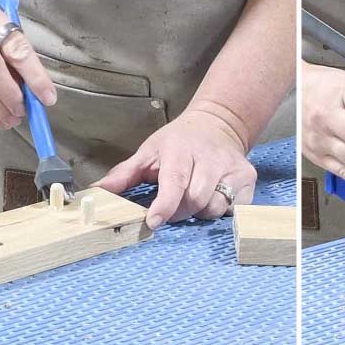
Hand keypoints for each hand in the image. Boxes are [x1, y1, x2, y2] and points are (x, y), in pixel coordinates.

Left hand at [96, 109, 256, 229]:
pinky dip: (221, 210)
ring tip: (192, 199)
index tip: (153, 221)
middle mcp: (210, 157)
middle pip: (195, 200)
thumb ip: (123, 174)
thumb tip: (96, 192)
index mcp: (181, 149)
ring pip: (215, 207)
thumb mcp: (148, 151)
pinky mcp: (247, 178)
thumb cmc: (178, 141)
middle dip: (179, 211)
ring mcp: (232, 168)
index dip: (164, 205)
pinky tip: (213, 198)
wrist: (217, 123)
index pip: (175, 181)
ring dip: (200, 212)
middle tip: (172, 207)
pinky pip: (234, 208)